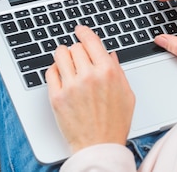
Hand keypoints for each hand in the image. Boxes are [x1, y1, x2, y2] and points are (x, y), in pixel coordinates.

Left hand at [45, 26, 134, 152]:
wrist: (99, 146)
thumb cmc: (115, 123)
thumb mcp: (126, 94)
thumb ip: (118, 71)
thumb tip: (109, 55)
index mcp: (108, 71)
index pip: (91, 41)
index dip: (84, 32)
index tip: (80, 30)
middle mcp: (89, 75)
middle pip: (75, 47)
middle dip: (77, 49)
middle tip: (77, 55)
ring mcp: (71, 86)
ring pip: (60, 55)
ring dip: (63, 56)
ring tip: (66, 62)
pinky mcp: (57, 97)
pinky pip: (50, 72)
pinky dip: (54, 70)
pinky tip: (60, 75)